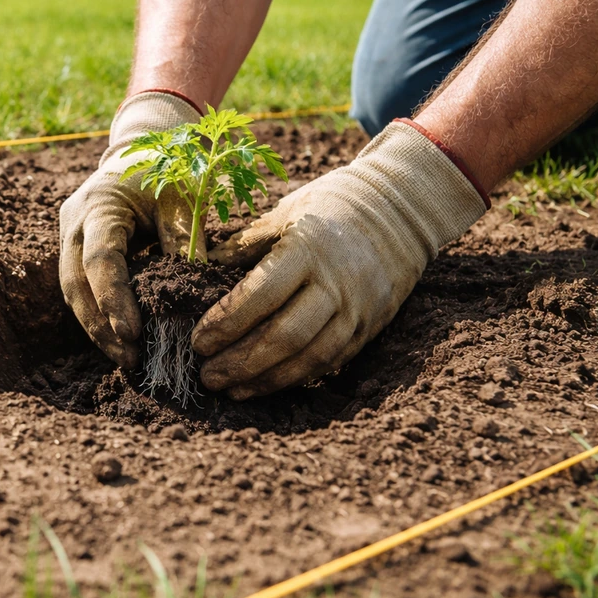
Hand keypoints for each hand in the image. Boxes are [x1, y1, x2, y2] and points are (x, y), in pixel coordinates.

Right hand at [59, 91, 202, 367]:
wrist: (140, 148)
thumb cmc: (166, 169)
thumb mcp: (181, 197)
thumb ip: (184, 238)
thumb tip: (195, 289)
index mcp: (99, 204)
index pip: (100, 259)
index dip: (113, 299)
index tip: (133, 333)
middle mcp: (73, 222)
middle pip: (75, 283)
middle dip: (100, 325)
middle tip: (130, 358)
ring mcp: (68, 236)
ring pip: (72, 291)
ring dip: (96, 327)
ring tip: (126, 357)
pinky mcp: (74, 249)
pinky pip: (78, 288)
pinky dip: (96, 315)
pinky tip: (118, 339)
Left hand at [192, 121, 487, 398]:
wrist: (400, 210)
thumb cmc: (329, 207)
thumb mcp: (284, 214)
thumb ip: (244, 245)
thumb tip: (201, 270)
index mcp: (309, 248)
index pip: (261, 295)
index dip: (226, 323)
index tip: (198, 341)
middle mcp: (336, 283)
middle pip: (284, 336)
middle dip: (240, 362)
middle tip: (207, 375)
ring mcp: (358, 309)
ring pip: (309, 358)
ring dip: (265, 380)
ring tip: (231, 390)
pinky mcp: (370, 327)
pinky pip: (330, 362)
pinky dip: (295, 378)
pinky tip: (265, 385)